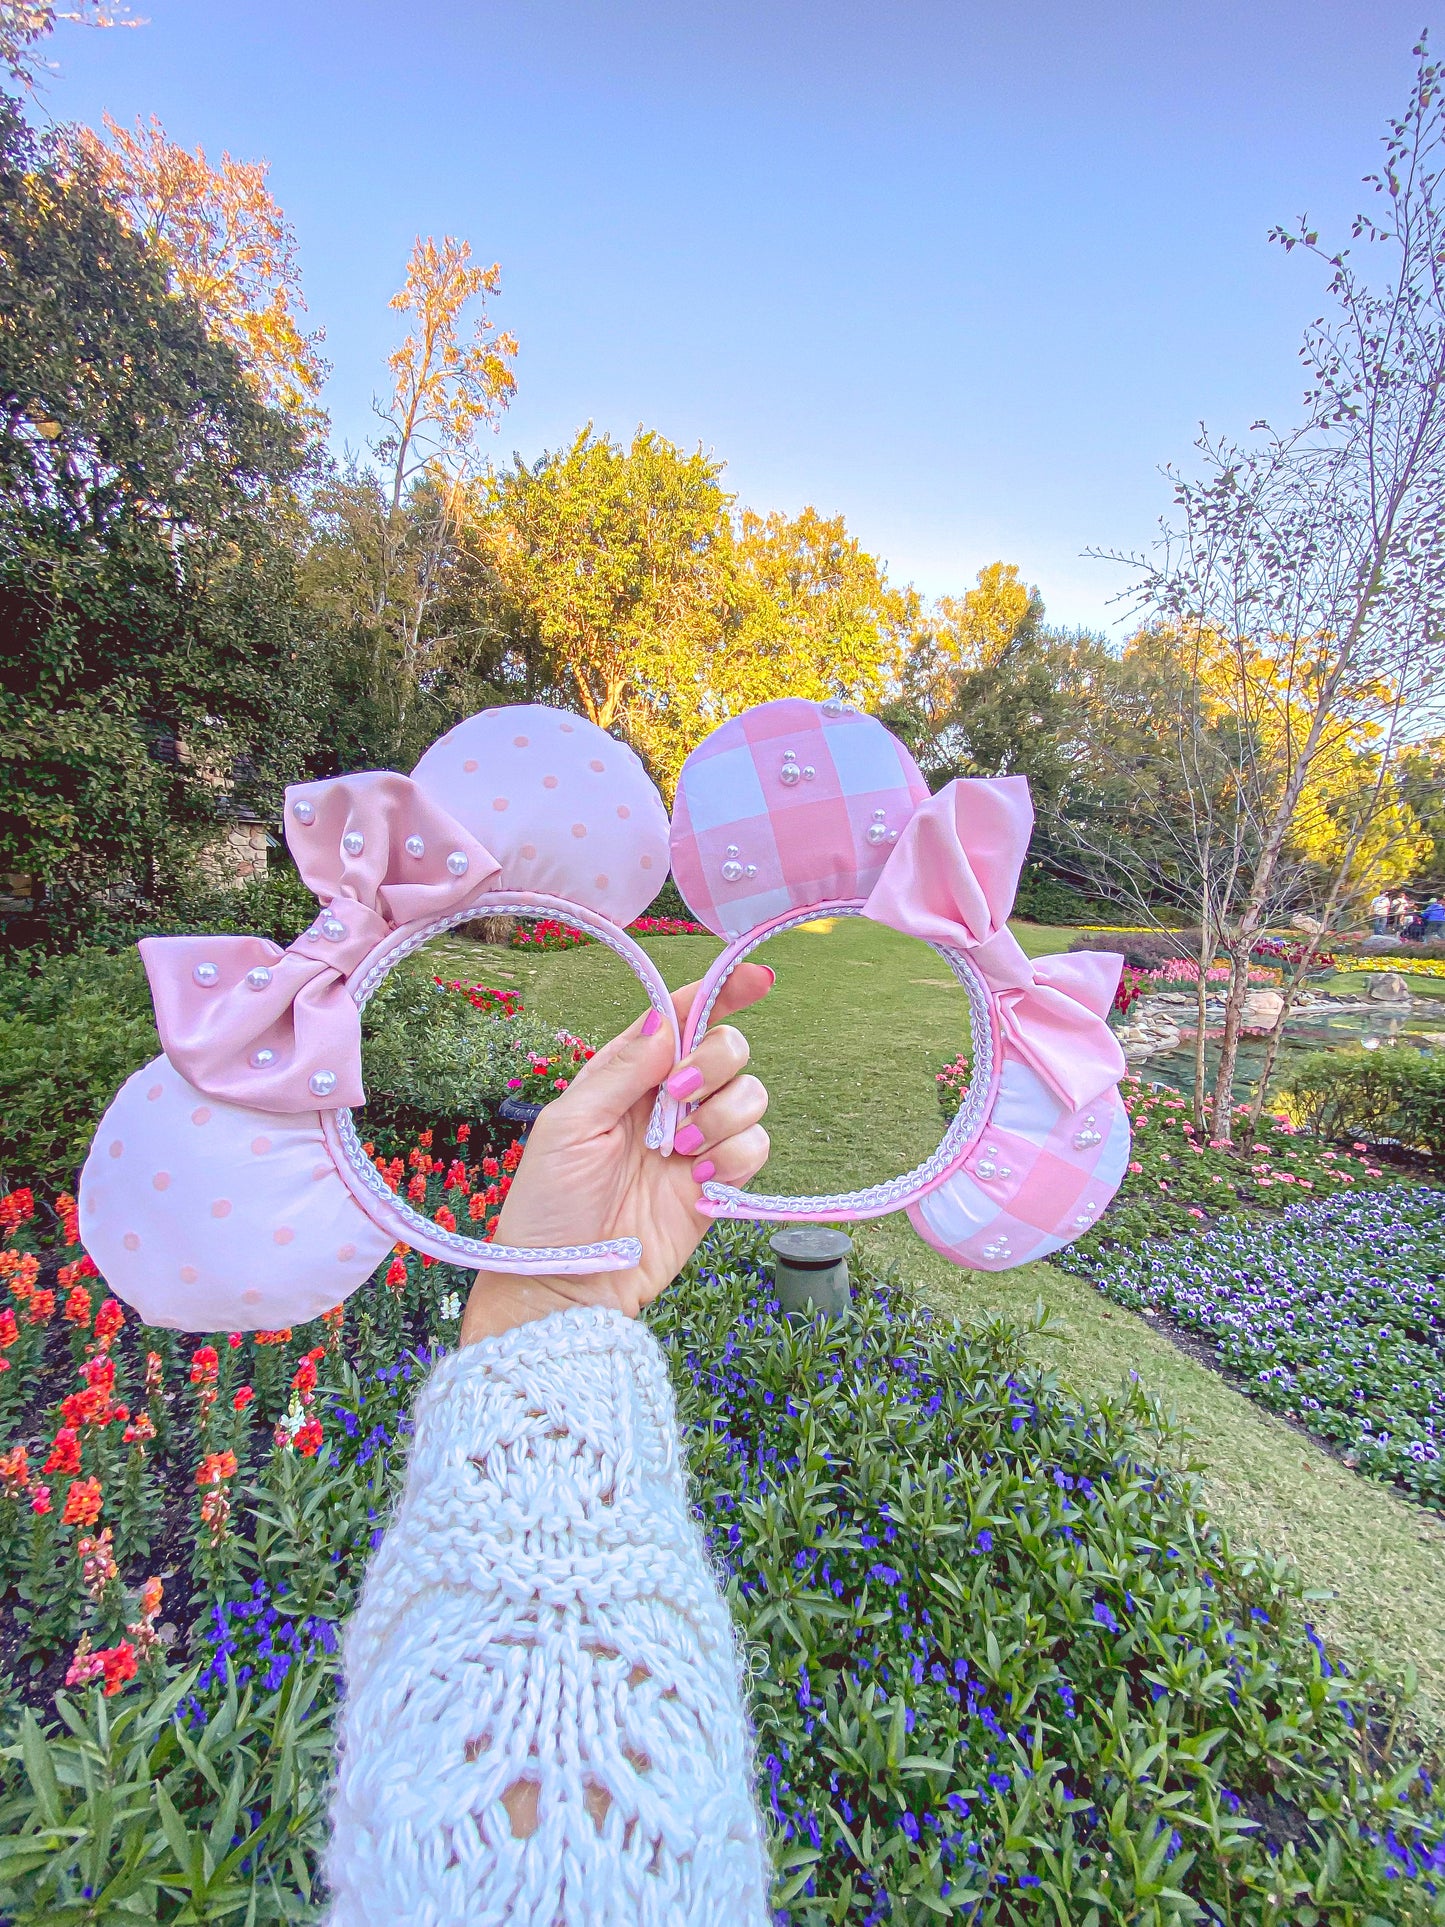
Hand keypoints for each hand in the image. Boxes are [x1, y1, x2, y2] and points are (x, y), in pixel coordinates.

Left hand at [459, 966, 772, 1344]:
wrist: (571, 1281)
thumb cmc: (549, 1203)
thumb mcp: (571, 1124)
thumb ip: (623, 1070)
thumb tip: (666, 1020)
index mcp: (626, 1074)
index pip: (681, 1019)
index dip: (720, 993)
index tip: (757, 980)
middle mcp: (667, 1100)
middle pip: (727, 1048)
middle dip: (714, 1063)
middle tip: (680, 1097)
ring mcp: (696, 1141)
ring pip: (751, 1095)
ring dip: (723, 1117)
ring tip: (680, 1155)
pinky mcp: (718, 1183)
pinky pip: (756, 1147)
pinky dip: (735, 1158)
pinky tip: (698, 1183)